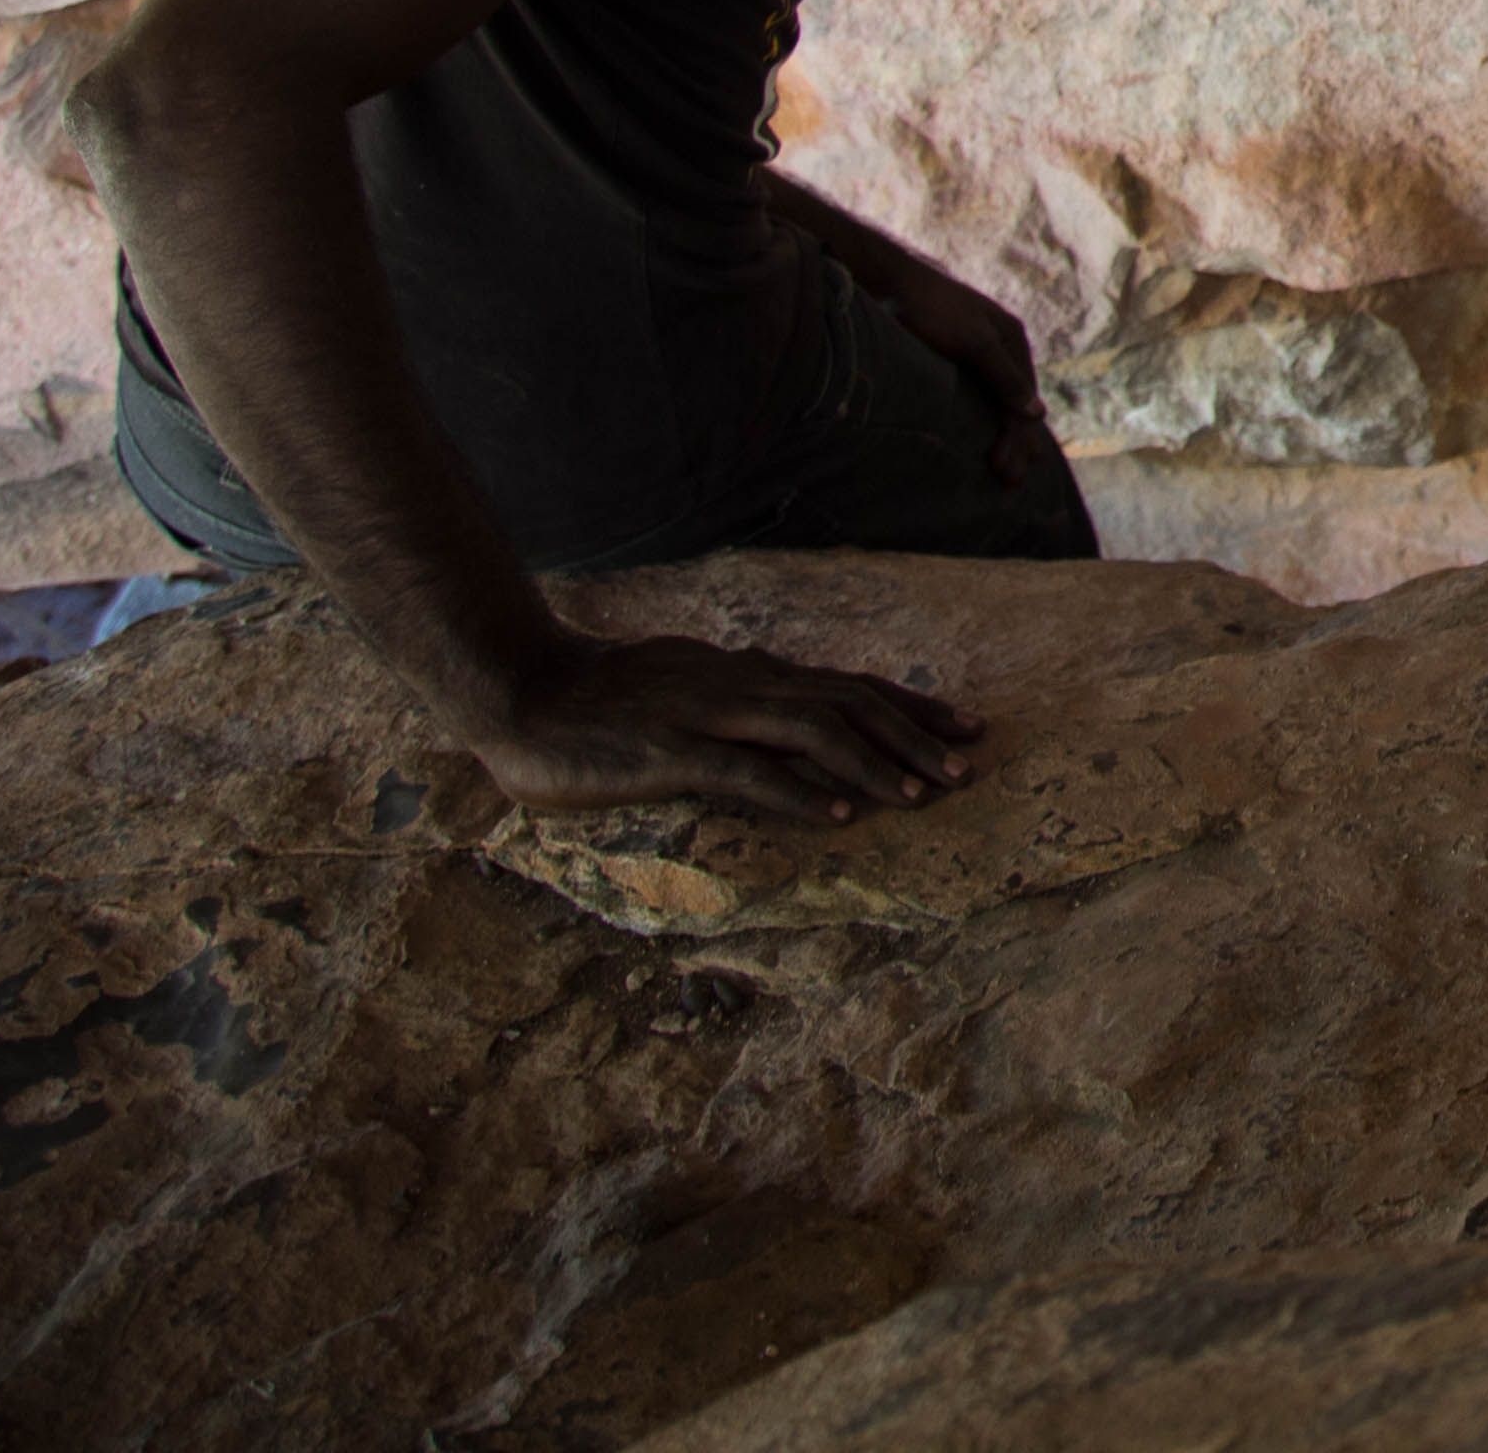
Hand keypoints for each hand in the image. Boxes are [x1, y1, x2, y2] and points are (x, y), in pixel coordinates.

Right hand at [464, 629, 982, 823]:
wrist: (521, 691)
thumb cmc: (599, 697)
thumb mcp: (683, 682)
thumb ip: (734, 691)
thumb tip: (781, 695)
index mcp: (745, 672)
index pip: (845, 685)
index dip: (909, 706)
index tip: (962, 727)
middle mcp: (739, 685)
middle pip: (847, 704)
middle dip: (913, 735)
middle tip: (966, 766)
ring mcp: (707, 715)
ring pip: (813, 732)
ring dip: (874, 764)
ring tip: (920, 795)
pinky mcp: (670, 750)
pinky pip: (748, 772)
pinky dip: (801, 793)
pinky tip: (840, 816)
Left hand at [862, 252, 1058, 479]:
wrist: (886, 282)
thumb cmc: (930, 308)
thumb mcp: (973, 340)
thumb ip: (1004, 375)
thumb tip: (1037, 413)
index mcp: (1012, 340)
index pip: (1023, 401)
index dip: (1019, 437)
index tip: (1007, 471)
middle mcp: (1000, 348)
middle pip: (1013, 405)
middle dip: (1015, 443)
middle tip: (1008, 481)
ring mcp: (977, 354)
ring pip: (996, 403)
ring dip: (1001, 437)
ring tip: (1000, 470)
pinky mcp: (953, 360)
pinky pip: (976, 397)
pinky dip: (982, 421)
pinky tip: (979, 438)